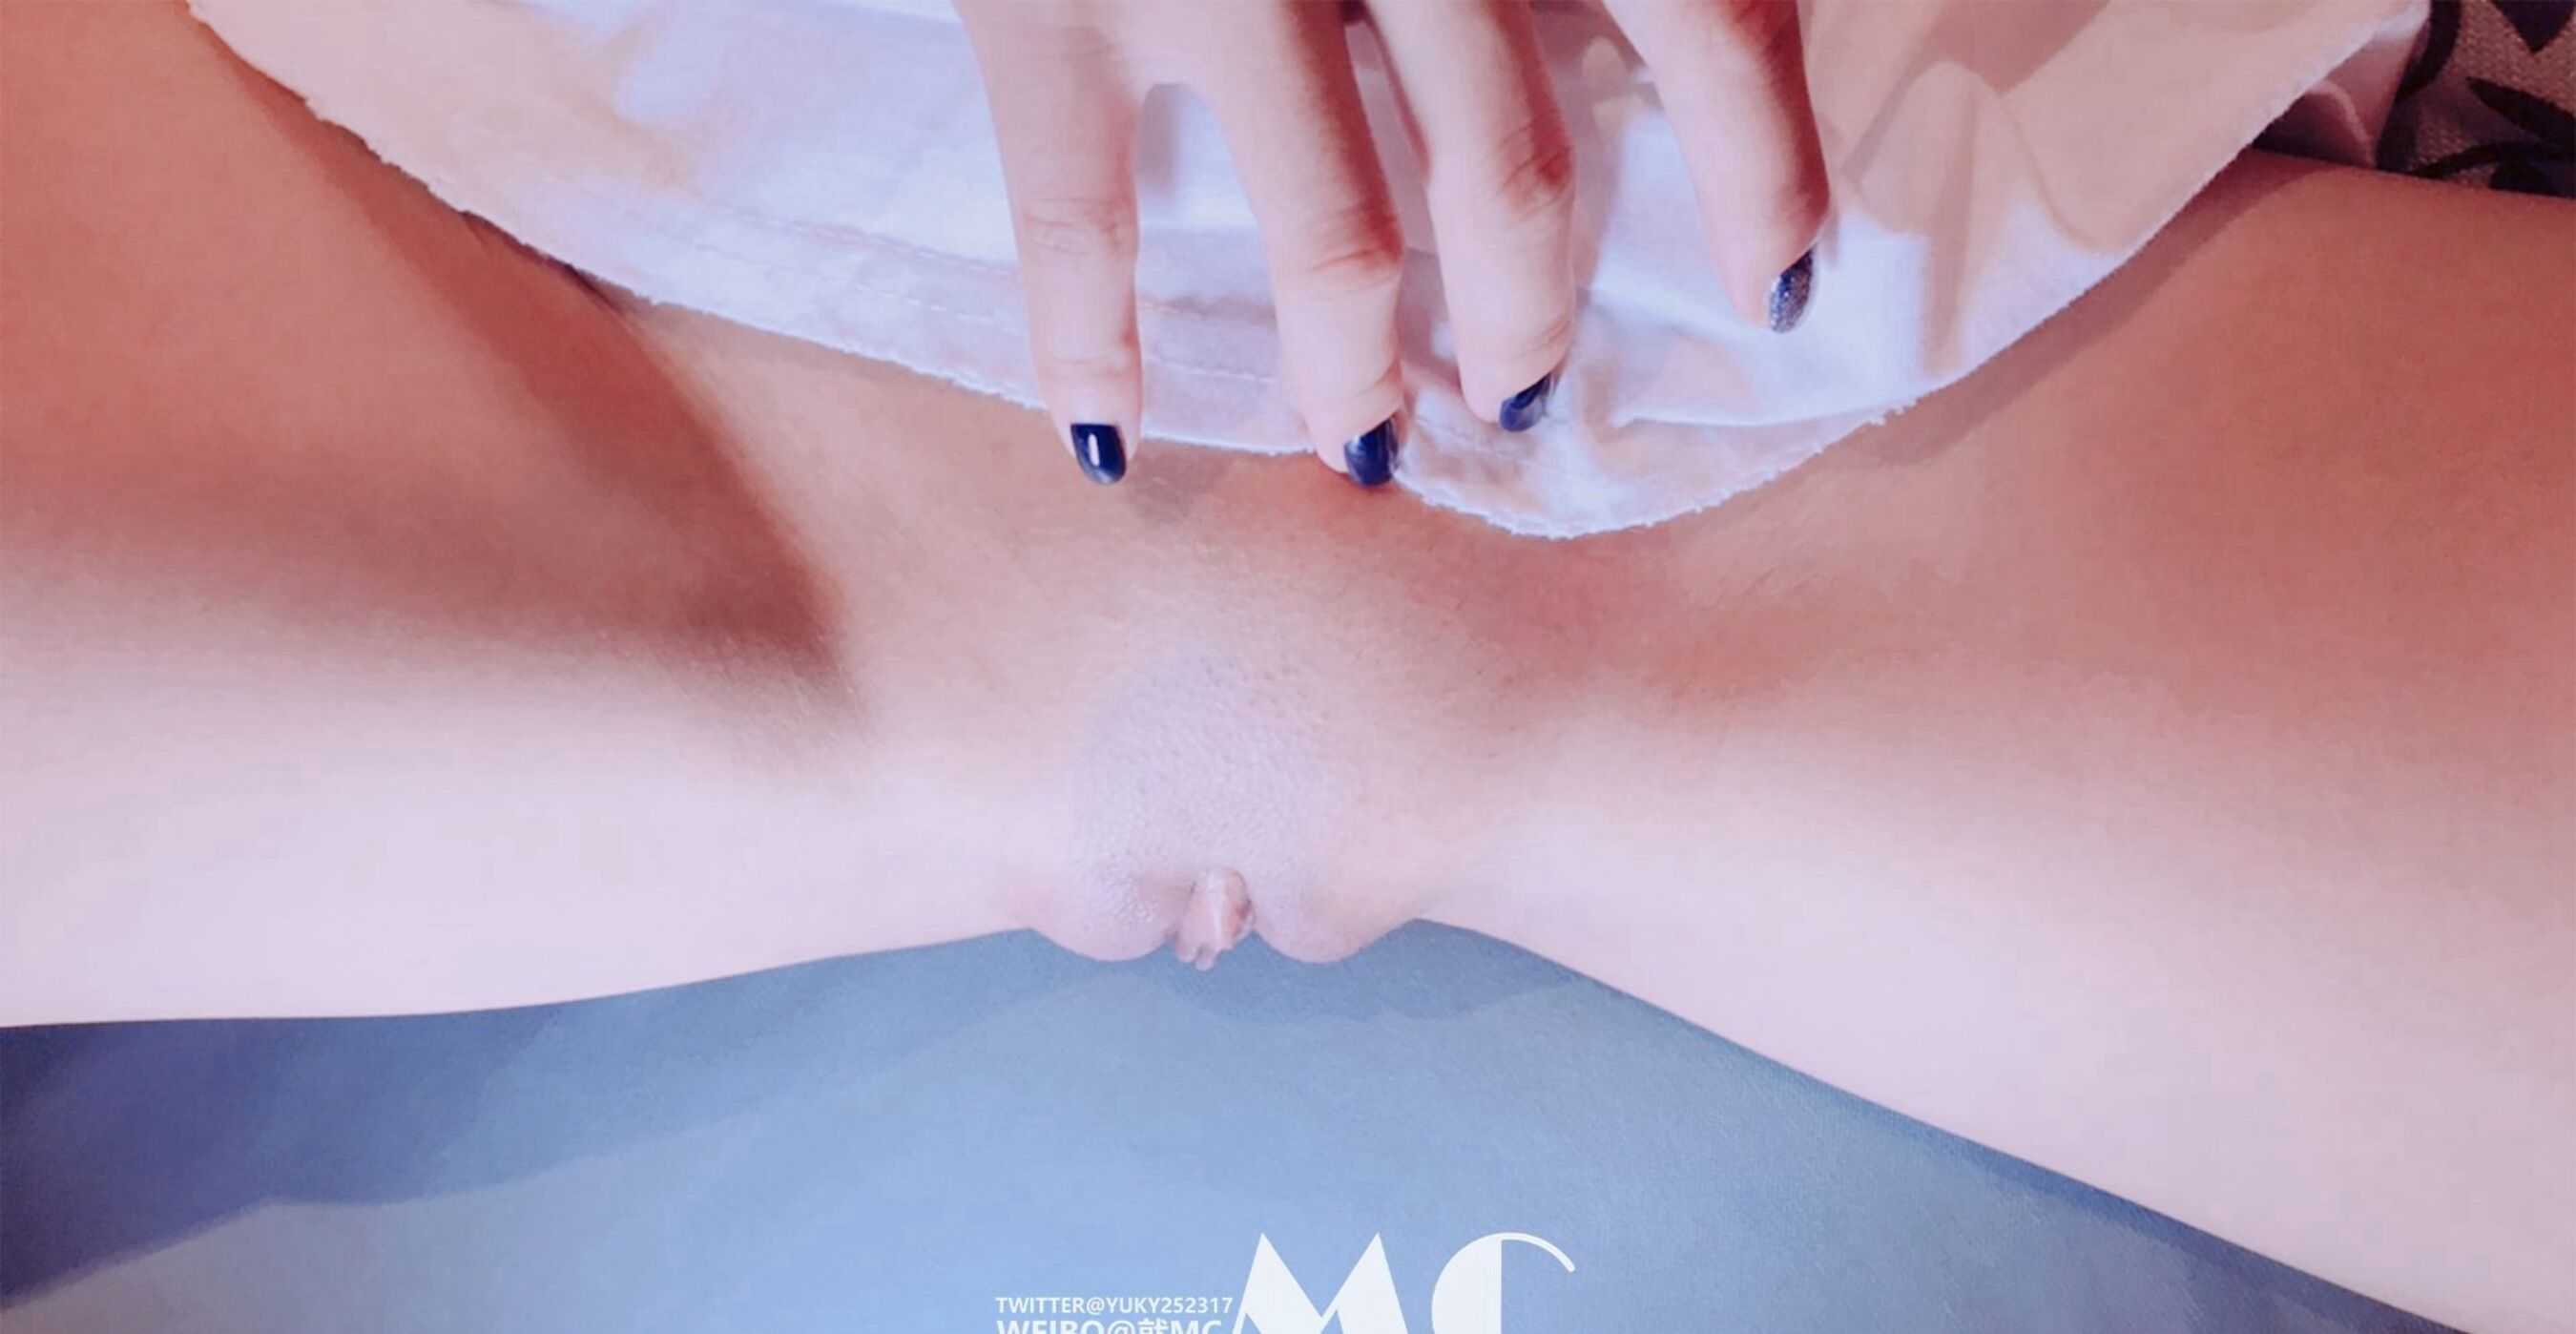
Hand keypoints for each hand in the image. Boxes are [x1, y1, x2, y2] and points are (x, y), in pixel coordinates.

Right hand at [953, 0, 1829, 487]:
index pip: (1707, 13)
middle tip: (1521, 393)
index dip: (1765, 174)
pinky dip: (1091, 345)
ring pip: (1334, 233)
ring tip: (1368, 443)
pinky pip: (1080, 219)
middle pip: (1510, 169)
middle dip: (1527, 314)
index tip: (1780, 286)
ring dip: (1358, 371)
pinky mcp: (1043, 3)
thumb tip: (1651, 20)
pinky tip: (1109, 434)